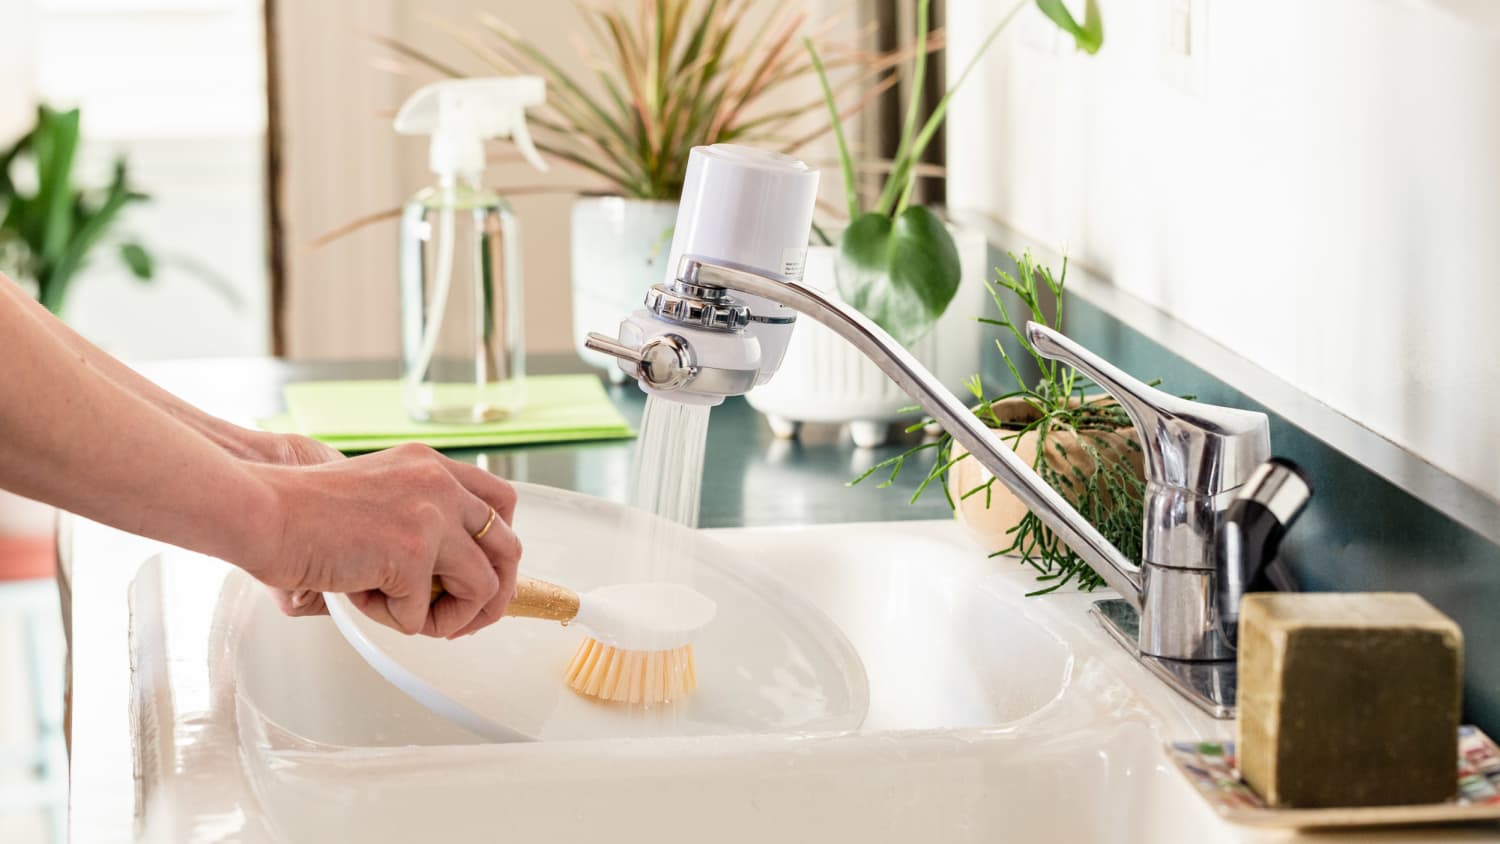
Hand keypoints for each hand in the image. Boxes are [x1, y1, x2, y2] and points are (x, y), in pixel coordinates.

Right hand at [240, 443, 521, 637]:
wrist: (264, 512)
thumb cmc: (303, 512)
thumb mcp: (379, 493)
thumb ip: (420, 517)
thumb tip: (451, 578)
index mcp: (431, 465)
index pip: (502, 501)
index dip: (498, 546)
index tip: (479, 574)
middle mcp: (440, 484)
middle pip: (508, 548)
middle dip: (494, 595)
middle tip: (464, 619)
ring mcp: (432, 517)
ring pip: (484, 587)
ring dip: (451, 617)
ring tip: (407, 616)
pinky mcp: (413, 554)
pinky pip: (426, 615)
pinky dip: (396, 621)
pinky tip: (361, 598)